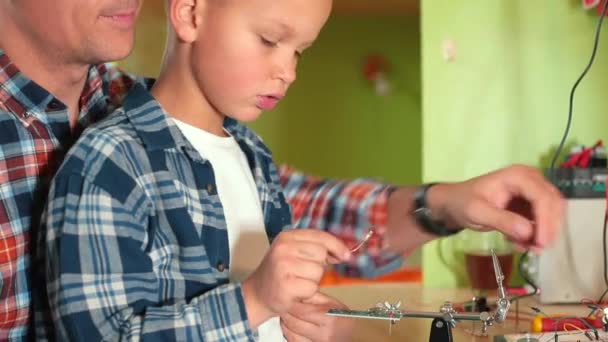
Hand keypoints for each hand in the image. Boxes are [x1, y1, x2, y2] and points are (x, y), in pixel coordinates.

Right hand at [242, 230, 350, 327]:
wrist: (257, 294)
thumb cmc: (279, 273)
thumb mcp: (293, 252)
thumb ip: (315, 248)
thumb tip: (344, 253)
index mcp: (287, 236)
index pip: (320, 236)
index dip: (336, 245)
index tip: (346, 255)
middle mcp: (284, 248)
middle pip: (321, 253)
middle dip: (318, 265)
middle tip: (302, 272)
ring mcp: (284, 266)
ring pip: (318, 271)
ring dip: (312, 281)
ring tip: (296, 281)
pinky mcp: (286, 284)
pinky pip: (312, 287)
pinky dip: (307, 293)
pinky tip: (294, 291)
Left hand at [281, 292, 353, 341]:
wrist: (352, 335)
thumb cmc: (342, 318)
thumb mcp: (333, 304)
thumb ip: (315, 297)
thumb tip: (296, 293)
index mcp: (331, 320)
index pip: (302, 311)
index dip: (292, 304)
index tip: (288, 299)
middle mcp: (325, 335)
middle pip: (294, 323)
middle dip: (287, 313)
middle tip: (285, 306)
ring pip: (291, 334)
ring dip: (286, 324)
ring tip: (287, 316)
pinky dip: (289, 334)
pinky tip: (291, 327)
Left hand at [429, 164, 564, 252]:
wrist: (455, 203)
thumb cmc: (463, 203)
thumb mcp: (477, 213)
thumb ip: (502, 221)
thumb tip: (528, 232)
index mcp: (517, 176)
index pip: (542, 197)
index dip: (546, 221)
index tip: (540, 243)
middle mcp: (530, 179)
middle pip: (553, 204)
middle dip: (548, 228)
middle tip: (536, 249)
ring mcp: (532, 190)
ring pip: (551, 213)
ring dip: (542, 233)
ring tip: (524, 247)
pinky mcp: (531, 203)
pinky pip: (543, 219)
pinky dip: (535, 233)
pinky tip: (519, 243)